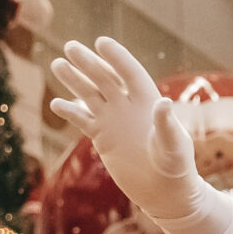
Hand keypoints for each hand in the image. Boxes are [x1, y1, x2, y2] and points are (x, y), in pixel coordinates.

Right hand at [51, 38, 200, 220]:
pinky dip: (70, 112)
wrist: (164, 191)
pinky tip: (55, 104)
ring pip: (90, 94)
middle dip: (88, 62)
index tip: (101, 42)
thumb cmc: (176, 167)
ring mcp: (114, 120)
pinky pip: (82, 120)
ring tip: (57, 65)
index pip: (130, 73)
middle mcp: (128, 106)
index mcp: (148, 101)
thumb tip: (162, 102)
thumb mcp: (174, 146)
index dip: (117, 57)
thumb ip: (166, 125)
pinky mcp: (102, 137)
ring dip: (74, 80)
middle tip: (70, 46)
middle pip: (105, 78)